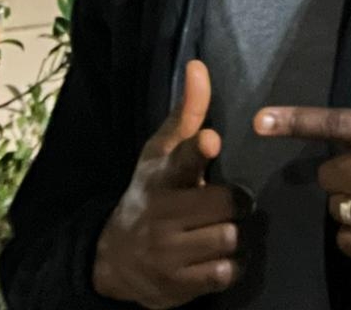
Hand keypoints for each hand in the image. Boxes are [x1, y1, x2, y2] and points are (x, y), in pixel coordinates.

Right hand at [92, 60, 244, 306]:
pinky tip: (221, 255)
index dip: (199, 150)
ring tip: (227, 226)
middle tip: (232, 201)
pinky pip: (224, 273)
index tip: (213, 140)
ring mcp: (168, 254)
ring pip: (228, 238)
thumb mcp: (160, 152)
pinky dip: (231, 265)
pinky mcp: (177, 285)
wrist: (114, 258)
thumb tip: (199, 65)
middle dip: (236, 202)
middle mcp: (162, 215)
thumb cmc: (151, 192)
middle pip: (225, 204)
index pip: (182, 159)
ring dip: (236, 234)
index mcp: (161, 177)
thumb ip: (187, 114)